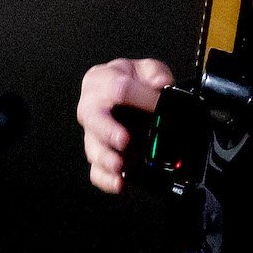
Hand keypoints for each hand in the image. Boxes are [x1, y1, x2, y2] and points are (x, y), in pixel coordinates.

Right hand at [77, 57, 173, 194]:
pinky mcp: (99, 156)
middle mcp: (91, 107)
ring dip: (107, 159)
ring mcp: (93, 134)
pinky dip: (106, 179)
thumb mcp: (149, 69)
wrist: (132, 96)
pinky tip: (119, 183)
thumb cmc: (135, 82)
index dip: (140, 98)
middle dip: (108, 132)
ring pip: (92, 148)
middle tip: (124, 141)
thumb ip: (156, 74)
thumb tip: (161, 87)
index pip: (118, 88)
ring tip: (122, 166)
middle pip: (93, 119)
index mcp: (101, 80)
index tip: (158, 107)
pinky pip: (96, 171)